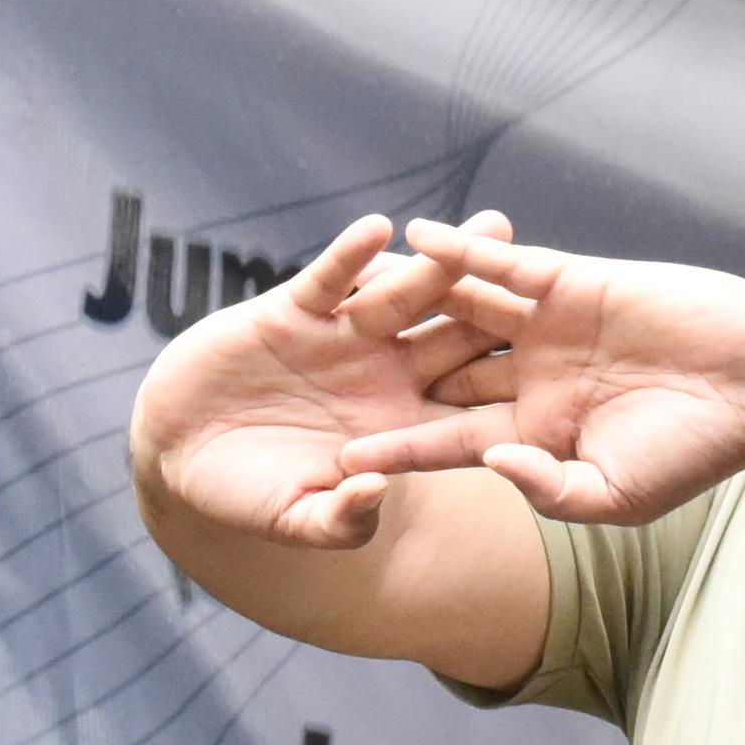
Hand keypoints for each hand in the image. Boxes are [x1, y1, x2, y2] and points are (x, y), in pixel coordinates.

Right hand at [133, 212, 521, 548]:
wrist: (181, 449)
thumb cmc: (244, 494)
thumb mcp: (293, 518)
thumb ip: (339, 518)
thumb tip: (376, 490)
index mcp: (400, 425)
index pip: (467, 405)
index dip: (511, 388)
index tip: (563, 369)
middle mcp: (384, 374)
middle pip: (454, 335)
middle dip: (499, 304)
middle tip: (549, 265)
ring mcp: (343, 339)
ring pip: (404, 295)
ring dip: (443, 262)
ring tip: (489, 226)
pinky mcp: (294, 311)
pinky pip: (330, 279)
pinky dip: (350, 256)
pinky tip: (378, 229)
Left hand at [325, 217, 744, 526]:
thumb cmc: (699, 447)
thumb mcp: (615, 495)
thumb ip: (545, 487)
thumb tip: (487, 461)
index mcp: (538, 432)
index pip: (450, 440)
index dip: (398, 447)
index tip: (338, 461)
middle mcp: (532, 377)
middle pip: (439, 372)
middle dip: (382, 374)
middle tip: (312, 373)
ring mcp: (548, 327)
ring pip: (459, 313)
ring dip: (404, 304)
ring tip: (339, 297)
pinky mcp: (570, 281)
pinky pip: (503, 265)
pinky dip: (460, 251)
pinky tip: (408, 238)